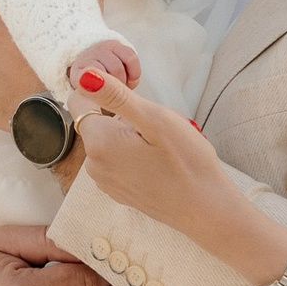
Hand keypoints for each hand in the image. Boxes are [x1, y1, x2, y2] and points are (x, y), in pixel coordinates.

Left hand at [65, 68, 256, 253]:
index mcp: (99, 142)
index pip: (80, 101)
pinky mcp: (118, 192)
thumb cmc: (187, 162)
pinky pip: (118, 161)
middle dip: (124, 118)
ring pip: (110, 142)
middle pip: (99, 122)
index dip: (105, 93)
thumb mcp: (155, 118)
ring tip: (162, 148)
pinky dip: (134, 157)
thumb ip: (116, 96)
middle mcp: (93, 164)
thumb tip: (84, 76)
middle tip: (159, 129)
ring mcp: (105, 182)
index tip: (136, 103)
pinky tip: (159, 165)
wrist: (205, 208)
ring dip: (130, 137)